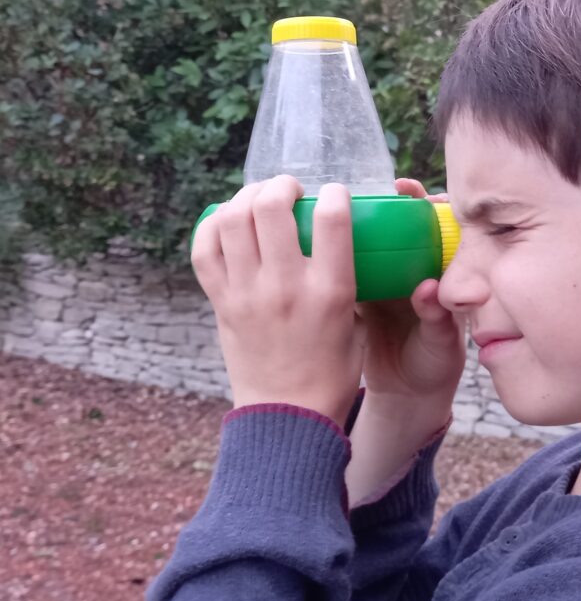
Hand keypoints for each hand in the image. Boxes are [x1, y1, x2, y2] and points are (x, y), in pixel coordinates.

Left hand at [191, 174, 363, 426]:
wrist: (288, 416)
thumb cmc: (331, 373)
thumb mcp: (355, 324)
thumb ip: (346, 282)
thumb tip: (338, 245)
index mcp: (330, 292)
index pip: (332, 219)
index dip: (334, 193)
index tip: (334, 194)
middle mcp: (285, 287)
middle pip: (271, 207)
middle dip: (281, 185)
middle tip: (290, 190)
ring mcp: (247, 294)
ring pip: (231, 219)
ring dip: (246, 197)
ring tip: (258, 199)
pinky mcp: (221, 303)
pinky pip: (204, 249)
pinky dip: (212, 226)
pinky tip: (227, 222)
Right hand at [353, 178, 466, 405]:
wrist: (406, 392)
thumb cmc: (434, 364)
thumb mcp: (440, 343)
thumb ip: (437, 318)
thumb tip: (428, 290)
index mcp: (434, 276)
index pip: (436, 232)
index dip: (430, 208)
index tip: (420, 195)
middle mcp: (409, 272)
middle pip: (402, 229)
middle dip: (397, 205)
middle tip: (395, 188)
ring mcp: (382, 282)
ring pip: (372, 245)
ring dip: (361, 224)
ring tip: (348, 203)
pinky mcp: (357, 296)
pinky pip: (346, 269)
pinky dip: (335, 253)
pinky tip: (319, 236)